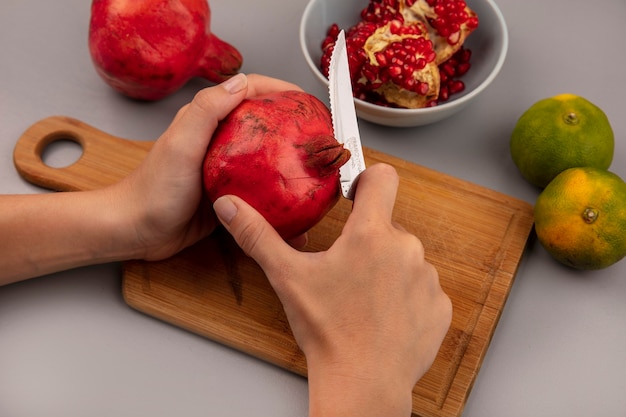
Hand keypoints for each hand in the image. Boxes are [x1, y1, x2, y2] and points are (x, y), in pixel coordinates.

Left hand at [112, 73, 302, 260]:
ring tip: (312, 167)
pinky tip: (293, 203)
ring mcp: (226, 170)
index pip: (249, 92)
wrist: (137, 231)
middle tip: (315, 134)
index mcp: (207, 121)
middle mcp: (219, 141)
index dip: (279, 89)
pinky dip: (277, 193)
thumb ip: (206, 110)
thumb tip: (241, 82)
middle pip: (263, 122)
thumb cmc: (154, 189)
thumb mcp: (181, 144)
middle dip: (291, 123)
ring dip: (288, 159)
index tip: (305, 100)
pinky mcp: (229, 196)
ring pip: (265, 157)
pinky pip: (260, 190)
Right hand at [213, 163, 451, 416]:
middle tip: (346, 273)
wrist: (362, 383)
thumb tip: (228, 206)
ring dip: (387, 270)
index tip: (353, 196)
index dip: (365, 180)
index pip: (382, 177)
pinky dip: (406, 297)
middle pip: (387, 226)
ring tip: (365, 300)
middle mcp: (407, 249)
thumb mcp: (287, 278)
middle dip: (367, 242)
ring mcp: (428, 278)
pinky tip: (385, 318)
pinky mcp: (439, 305)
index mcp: (370, 235)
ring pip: (405, 258)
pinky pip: (422, 288)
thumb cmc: (327, 331)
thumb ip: (257, 236)